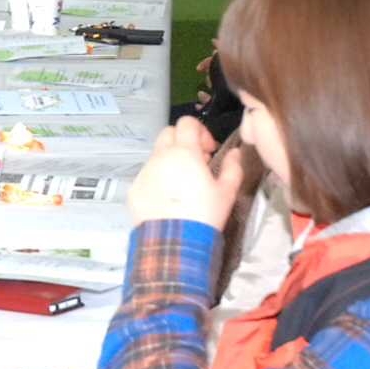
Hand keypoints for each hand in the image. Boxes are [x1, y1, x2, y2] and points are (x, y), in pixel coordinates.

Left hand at [128, 117, 243, 227]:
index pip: (187, 123)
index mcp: (184, 153)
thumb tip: (235, 152)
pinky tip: (168, 200)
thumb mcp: (227, 192)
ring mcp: (144, 172)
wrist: (176, 245)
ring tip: (182, 185)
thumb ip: (233, 167)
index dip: (200, 131)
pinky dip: (158, 179)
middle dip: (183, 141)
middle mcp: (160, 157)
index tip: (208, 150)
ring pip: (157, 156)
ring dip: (170, 161)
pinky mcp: (134, 188)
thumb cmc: (205, 215)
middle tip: (196, 162)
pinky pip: (147, 175)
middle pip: (168, 133)